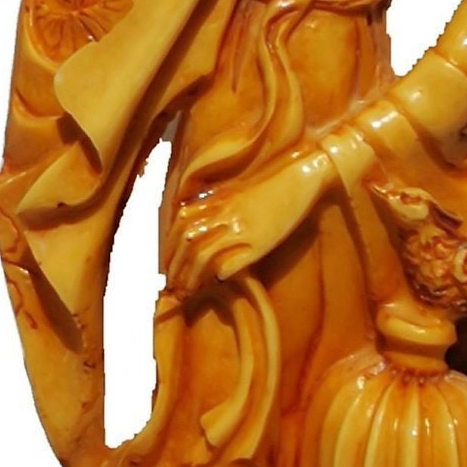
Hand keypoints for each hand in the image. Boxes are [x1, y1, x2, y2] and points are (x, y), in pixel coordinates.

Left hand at [170, 143, 336, 291]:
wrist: (300, 176)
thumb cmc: (270, 185)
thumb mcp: (235, 192)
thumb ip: (213, 206)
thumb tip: (193, 223)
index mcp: (216, 200)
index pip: (180, 225)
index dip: (169, 249)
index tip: (167, 266)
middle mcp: (223, 213)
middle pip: (187, 242)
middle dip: (175, 267)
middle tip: (172, 285)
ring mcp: (240, 228)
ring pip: (203, 255)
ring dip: (192, 276)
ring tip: (188, 290)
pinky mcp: (260, 241)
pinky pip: (232, 261)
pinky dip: (221, 273)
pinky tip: (219, 280)